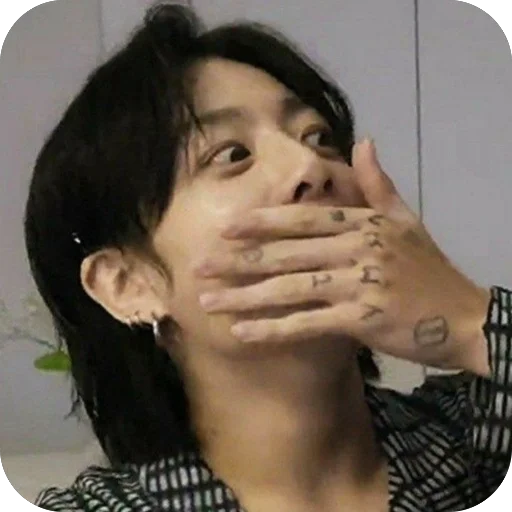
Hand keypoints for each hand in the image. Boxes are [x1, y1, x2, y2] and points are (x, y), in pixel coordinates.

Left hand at [194, 139, 490, 372]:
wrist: (465, 315)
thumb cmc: (430, 269)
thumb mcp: (406, 219)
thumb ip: (378, 184)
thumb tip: (363, 141)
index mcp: (363, 223)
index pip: (303, 218)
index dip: (262, 221)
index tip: (224, 227)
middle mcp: (357, 248)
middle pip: (287, 253)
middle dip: (238, 261)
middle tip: (199, 267)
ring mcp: (359, 283)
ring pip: (290, 287)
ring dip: (245, 297)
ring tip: (208, 302)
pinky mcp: (362, 318)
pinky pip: (308, 323)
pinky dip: (274, 329)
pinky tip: (242, 333)